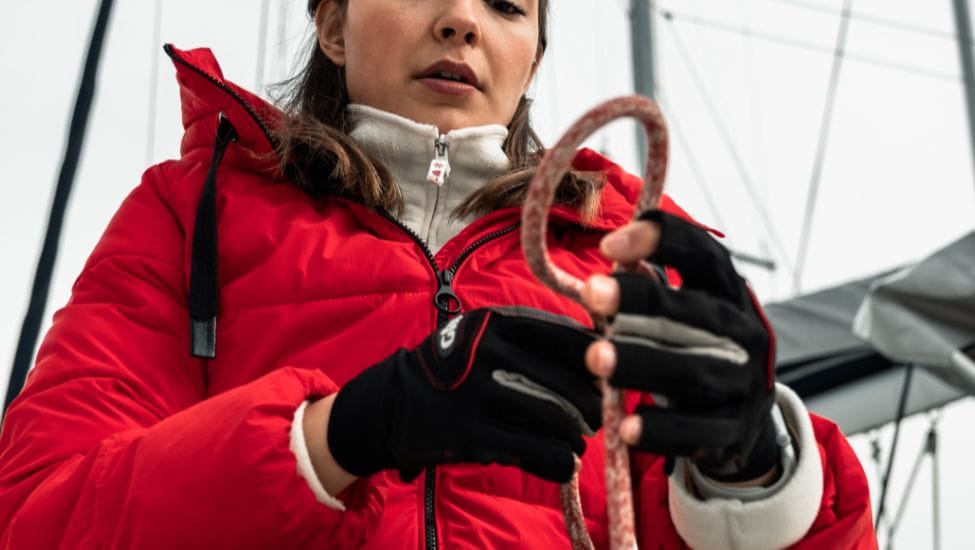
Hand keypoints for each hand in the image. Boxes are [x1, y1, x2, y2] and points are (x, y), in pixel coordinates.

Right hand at [327, 307, 601, 483]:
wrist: (390, 402)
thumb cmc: (453, 368)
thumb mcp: (484, 336)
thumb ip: (533, 341)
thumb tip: (600, 359)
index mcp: (496, 320)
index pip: (566, 336)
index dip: (596, 360)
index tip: (605, 377)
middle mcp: (486, 350)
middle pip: (565, 380)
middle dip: (590, 405)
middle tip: (595, 418)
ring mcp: (475, 391)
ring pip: (552, 417)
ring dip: (574, 436)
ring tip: (577, 442)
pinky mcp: (467, 431)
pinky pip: (530, 449)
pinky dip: (556, 461)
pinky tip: (562, 464)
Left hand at [582, 210, 777, 481]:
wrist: (744, 416)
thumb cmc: (691, 346)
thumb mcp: (680, 311)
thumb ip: (647, 287)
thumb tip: (606, 268)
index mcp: (729, 293)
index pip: (705, 256)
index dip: (664, 242)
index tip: (609, 244)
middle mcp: (744, 334)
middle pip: (696, 313)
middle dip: (642, 299)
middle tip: (591, 291)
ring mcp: (743, 383)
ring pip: (695, 372)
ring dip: (642, 363)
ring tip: (596, 358)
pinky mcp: (733, 430)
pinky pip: (697, 432)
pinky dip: (662, 431)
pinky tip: (627, 427)